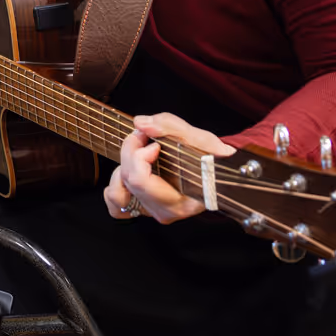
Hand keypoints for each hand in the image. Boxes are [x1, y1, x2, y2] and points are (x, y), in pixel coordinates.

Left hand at [103, 112, 235, 223]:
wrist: (219, 172)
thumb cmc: (213, 158)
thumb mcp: (199, 138)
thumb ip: (169, 126)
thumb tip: (140, 123)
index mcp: (181, 201)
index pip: (140, 180)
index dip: (139, 155)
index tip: (154, 144)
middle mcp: (166, 211)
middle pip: (128, 181)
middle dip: (131, 152)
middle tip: (143, 137)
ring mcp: (153, 211)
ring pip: (117, 193)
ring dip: (124, 168)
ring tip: (140, 155)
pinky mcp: (145, 209)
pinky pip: (116, 205)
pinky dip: (116, 187)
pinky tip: (128, 172)